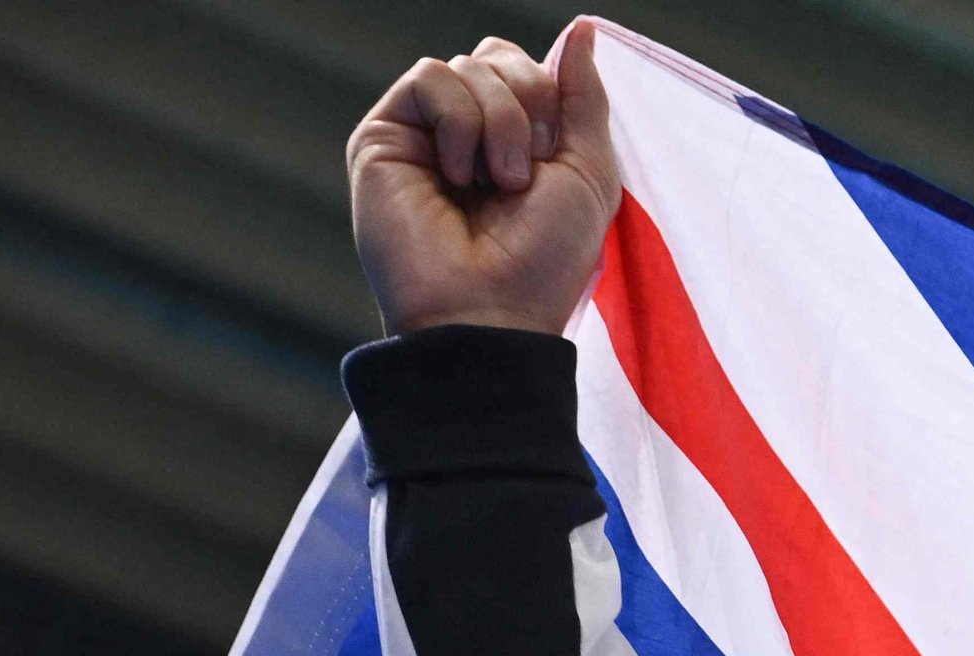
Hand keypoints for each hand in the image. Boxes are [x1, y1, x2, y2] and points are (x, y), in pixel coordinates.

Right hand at [349, 25, 619, 337]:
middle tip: (526, 172)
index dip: (549, 95)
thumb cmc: (544, 258)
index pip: (527, 67)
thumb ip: (584, 97)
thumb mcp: (588, 172)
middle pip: (496, 55)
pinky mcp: (385, 135)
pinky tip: (458, 175)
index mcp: (514, 138)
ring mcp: (424, 133)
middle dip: (529, 103)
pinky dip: (459, 121)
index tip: (553, 158)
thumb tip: (583, 28)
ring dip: (499, 120)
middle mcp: (467, 131)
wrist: (489, 310)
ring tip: (497, 183)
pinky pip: (429, 77)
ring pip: (467, 64)